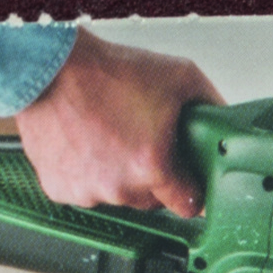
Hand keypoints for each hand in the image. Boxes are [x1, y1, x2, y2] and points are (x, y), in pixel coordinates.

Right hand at [16, 28, 221, 216]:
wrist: (49, 66)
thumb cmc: (104, 70)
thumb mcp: (178, 76)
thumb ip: (210, 105)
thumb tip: (223, 125)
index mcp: (151, 166)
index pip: (187, 205)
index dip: (190, 189)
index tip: (188, 181)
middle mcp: (119, 187)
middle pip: (151, 200)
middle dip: (153, 176)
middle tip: (142, 140)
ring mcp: (88, 192)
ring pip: (117, 196)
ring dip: (119, 175)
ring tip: (110, 135)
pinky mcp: (61, 189)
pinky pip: (85, 191)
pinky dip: (88, 172)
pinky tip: (87, 143)